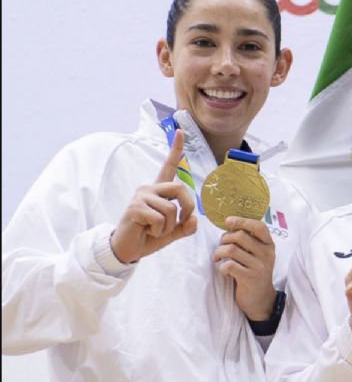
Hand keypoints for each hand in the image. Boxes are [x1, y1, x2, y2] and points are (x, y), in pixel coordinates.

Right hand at [110, 129, 197, 263]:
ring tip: (154, 230)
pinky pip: (159, 219)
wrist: (127, 249)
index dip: (176, 150)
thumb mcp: (172, 232)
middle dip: (188, 207)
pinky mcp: (135, 207)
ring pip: (171, 208)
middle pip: (180, 188)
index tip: (180, 132)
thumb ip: (186, 226)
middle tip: (181, 222)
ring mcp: (141, 197)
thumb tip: (194, 219)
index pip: (168, 166)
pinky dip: (159, 230)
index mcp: (158, 191)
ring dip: (168, 226)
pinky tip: (147, 231)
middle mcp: (148, 189)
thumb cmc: (149, 237)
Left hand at [213, 216, 276, 320]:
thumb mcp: (258, 255)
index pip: (258, 226)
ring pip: (231, 250)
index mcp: (269, 245)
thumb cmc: (254, 272)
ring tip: (217, 258)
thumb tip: (228, 225)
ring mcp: (259, 266)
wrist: (261, 299)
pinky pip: (229, 265)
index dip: (242, 221)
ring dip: (219, 252)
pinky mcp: (250, 278)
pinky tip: (224, 270)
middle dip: (224, 239)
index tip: (228, 221)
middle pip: (240, 236)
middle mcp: (266, 254)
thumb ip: (249, 241)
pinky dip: (221, 266)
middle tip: (220, 246)